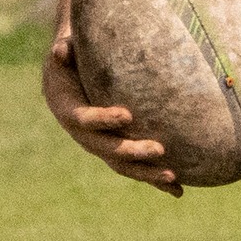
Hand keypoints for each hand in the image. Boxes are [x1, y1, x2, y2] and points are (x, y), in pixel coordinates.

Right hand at [42, 34, 182, 195]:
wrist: (72, 76)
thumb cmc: (72, 56)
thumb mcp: (66, 49)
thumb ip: (65, 49)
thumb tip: (62, 50)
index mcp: (67, 110)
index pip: (83, 119)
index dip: (103, 119)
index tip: (127, 115)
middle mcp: (83, 135)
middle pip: (106, 149)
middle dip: (132, 151)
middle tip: (159, 149)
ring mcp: (101, 146)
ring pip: (123, 166)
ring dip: (147, 174)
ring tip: (173, 177)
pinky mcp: (116, 152)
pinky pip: (136, 169)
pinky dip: (156, 182)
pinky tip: (178, 191)